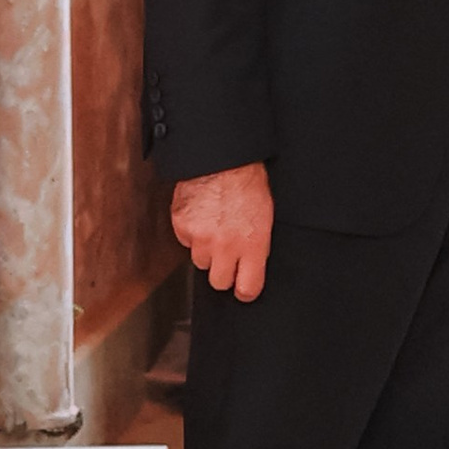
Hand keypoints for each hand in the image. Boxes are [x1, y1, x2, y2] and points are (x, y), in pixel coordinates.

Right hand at [172, 161, 273, 300]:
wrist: (221, 159)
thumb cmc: (249, 183)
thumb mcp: (267, 217)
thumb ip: (258, 248)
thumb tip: (252, 268)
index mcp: (252, 245)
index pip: (247, 288)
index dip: (245, 289)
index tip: (244, 287)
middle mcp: (225, 246)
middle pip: (219, 282)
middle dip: (223, 271)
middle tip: (228, 253)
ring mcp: (201, 238)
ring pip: (200, 261)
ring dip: (207, 250)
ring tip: (216, 227)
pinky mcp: (182, 227)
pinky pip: (186, 241)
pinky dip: (193, 232)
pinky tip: (203, 215)